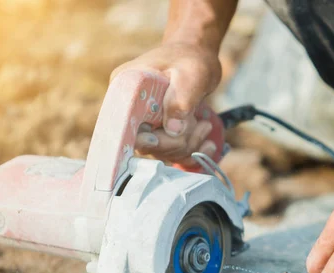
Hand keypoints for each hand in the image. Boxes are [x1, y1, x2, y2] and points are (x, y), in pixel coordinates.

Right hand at [110, 41, 221, 166]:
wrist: (195, 56)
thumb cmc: (190, 59)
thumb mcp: (190, 74)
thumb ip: (180, 100)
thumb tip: (172, 131)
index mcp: (125, 90)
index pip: (126, 127)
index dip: (146, 139)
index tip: (165, 136)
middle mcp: (130, 110)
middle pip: (147, 145)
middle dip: (178, 141)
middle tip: (201, 124)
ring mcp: (145, 125)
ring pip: (163, 152)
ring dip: (189, 144)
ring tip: (204, 124)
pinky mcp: (159, 133)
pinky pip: (173, 155)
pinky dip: (192, 153)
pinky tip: (207, 144)